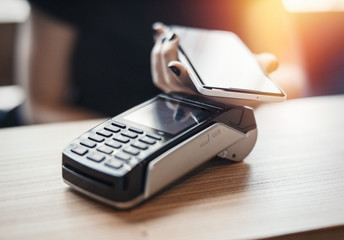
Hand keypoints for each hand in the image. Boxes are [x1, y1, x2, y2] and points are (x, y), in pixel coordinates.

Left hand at [151, 23, 279, 107]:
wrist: (237, 89)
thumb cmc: (243, 82)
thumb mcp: (254, 74)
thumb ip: (262, 68)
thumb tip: (271, 62)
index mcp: (208, 99)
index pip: (191, 92)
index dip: (180, 79)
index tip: (176, 64)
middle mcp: (192, 99)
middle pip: (169, 82)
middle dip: (166, 57)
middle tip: (172, 38)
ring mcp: (181, 93)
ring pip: (161, 78)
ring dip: (158, 55)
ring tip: (165, 35)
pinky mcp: (174, 85)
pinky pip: (159, 72)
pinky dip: (156, 54)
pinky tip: (159, 35)